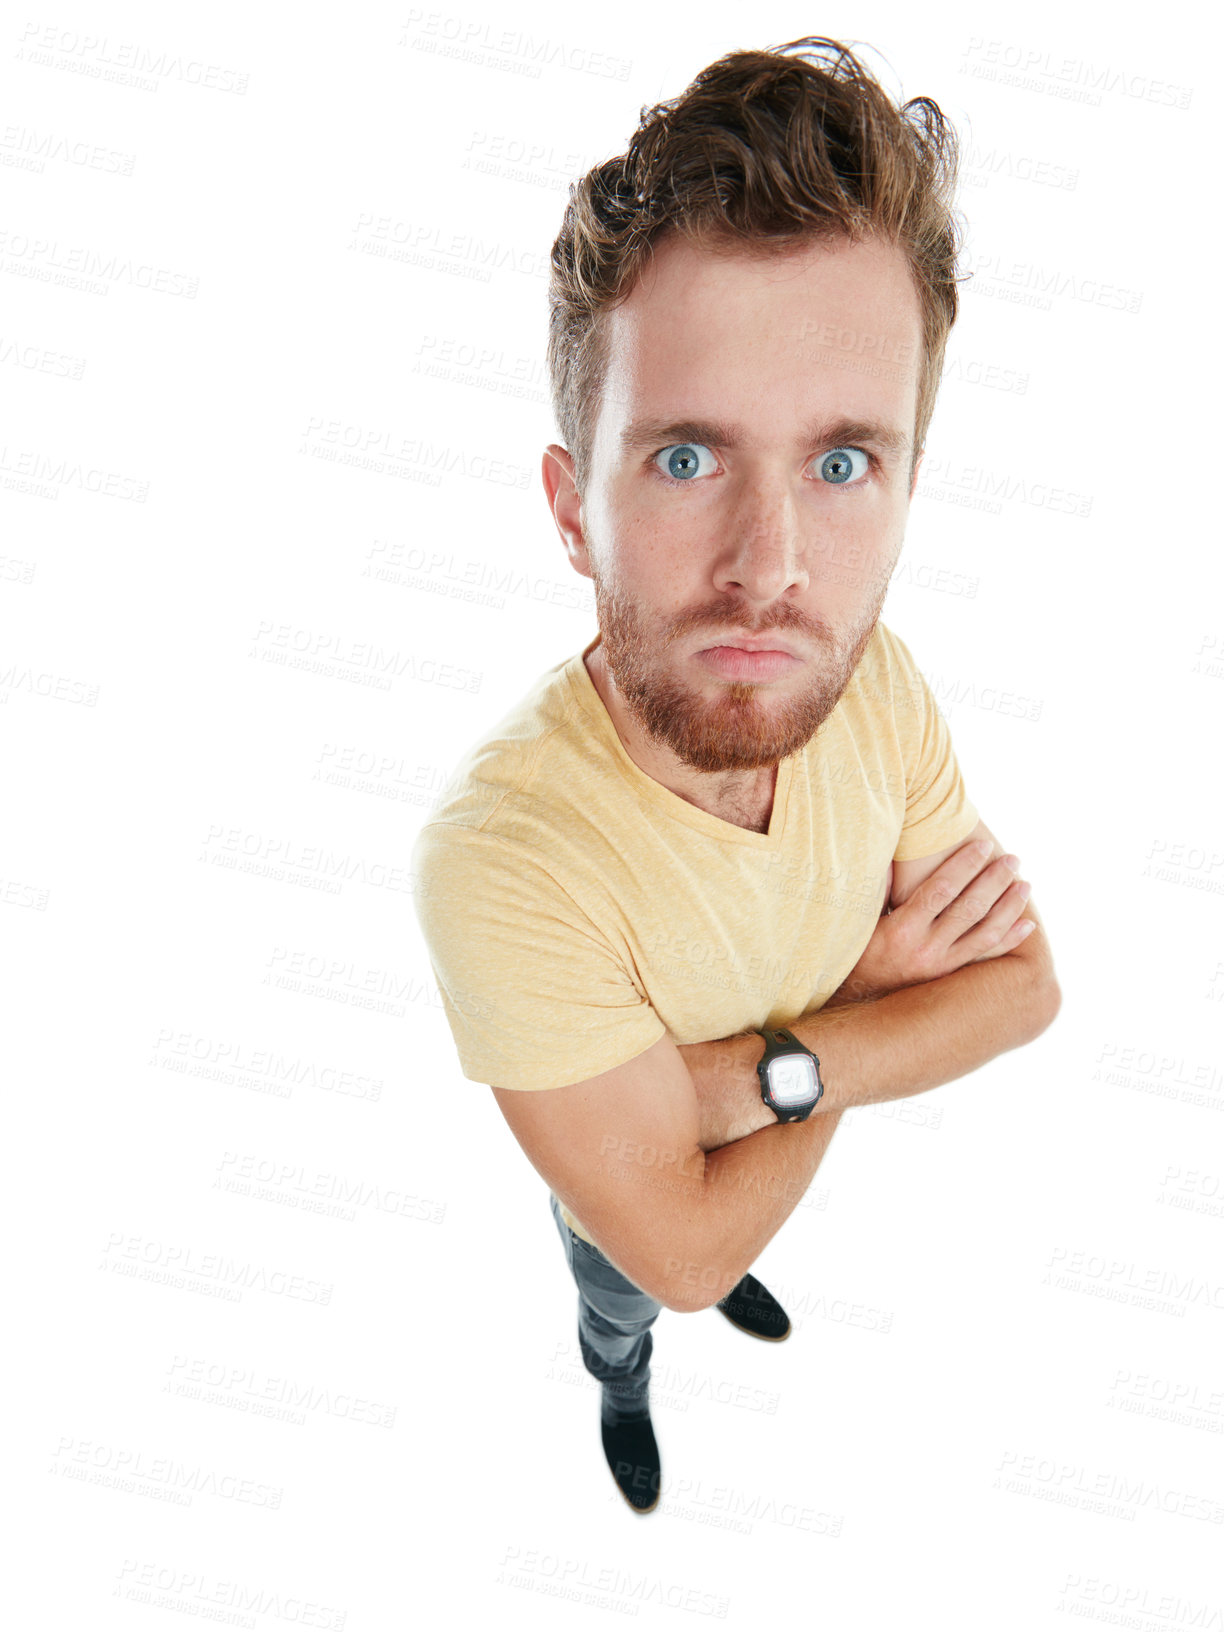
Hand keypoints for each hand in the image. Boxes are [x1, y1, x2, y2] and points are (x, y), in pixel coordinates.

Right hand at [832, 839, 1033, 1002]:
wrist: (856, 996)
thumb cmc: (855, 949)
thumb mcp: (859, 919)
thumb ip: (878, 888)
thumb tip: (893, 855)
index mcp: (902, 929)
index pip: (941, 890)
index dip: (965, 866)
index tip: (983, 846)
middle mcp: (926, 949)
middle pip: (969, 909)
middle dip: (994, 881)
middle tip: (1013, 859)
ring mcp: (940, 966)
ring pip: (985, 934)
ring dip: (1008, 907)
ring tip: (1025, 885)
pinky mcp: (949, 976)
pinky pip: (985, 957)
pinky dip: (1009, 940)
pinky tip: (1026, 924)